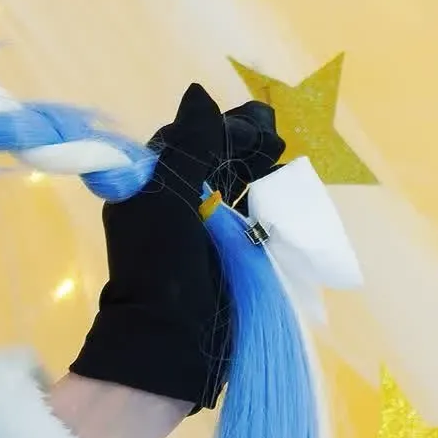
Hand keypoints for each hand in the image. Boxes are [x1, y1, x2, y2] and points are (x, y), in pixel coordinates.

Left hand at [69, 84, 282, 408]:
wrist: (169, 343)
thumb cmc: (162, 267)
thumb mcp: (170, 200)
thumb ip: (190, 148)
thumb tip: (199, 94)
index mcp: (151, 187)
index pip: (192, 141)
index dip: (225, 131)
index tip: (258, 129)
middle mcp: (174, 205)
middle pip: (218, 162)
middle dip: (248, 150)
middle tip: (277, 142)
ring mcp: (202, 233)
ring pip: (238, 188)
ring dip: (262, 175)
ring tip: (283, 166)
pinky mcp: (226, 258)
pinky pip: (251, 221)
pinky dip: (269, 208)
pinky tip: (286, 201)